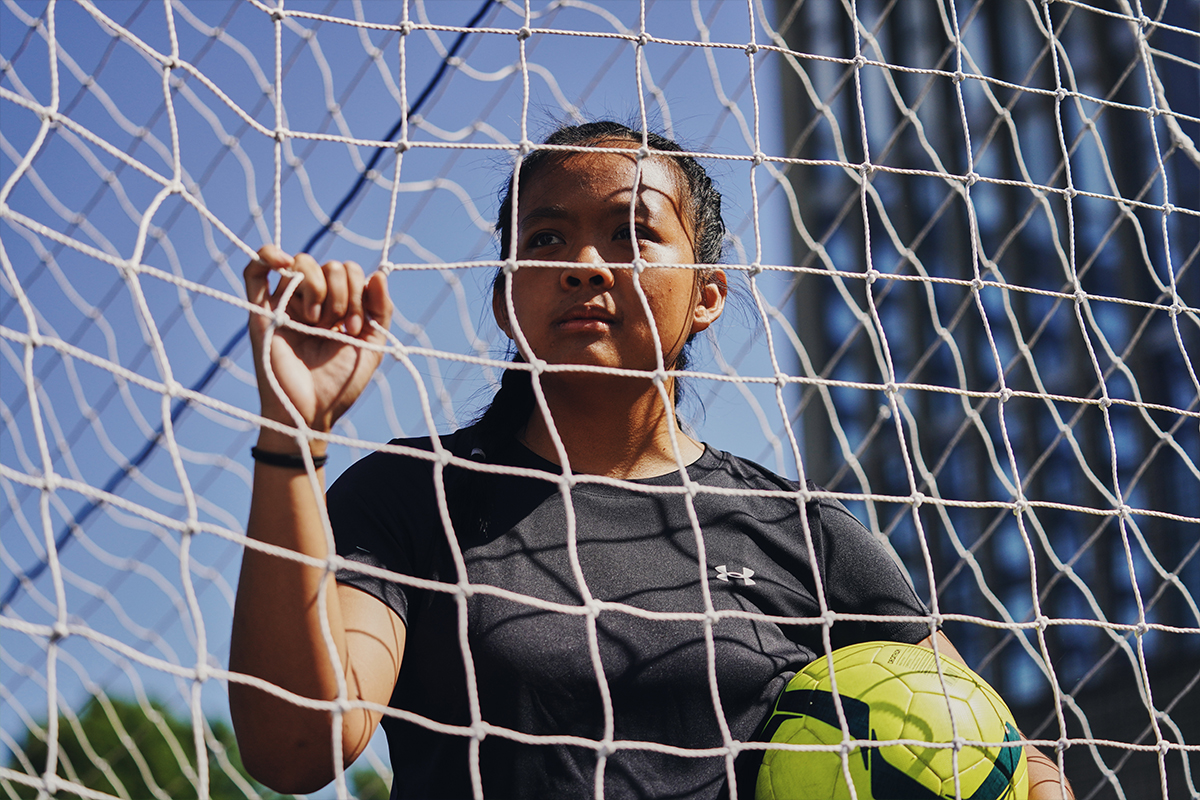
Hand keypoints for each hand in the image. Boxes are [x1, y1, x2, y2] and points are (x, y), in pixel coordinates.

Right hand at [244, 245, 392, 448]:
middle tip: (339, 327)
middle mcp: (311, 302)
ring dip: (319, 287)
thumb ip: (381, 310)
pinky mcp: (260, 312)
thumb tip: (378, 274)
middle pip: (329, 265)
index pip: (350, 272)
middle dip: (343, 294)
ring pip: (302, 263)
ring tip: (317, 320)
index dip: (359, 291)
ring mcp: (285, 304)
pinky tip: (283, 262)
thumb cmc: (339, 384)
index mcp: (336, 307)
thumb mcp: (372, 345)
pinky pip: (255, 271)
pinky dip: (268, 256)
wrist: (312, 411)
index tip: (356, 327)